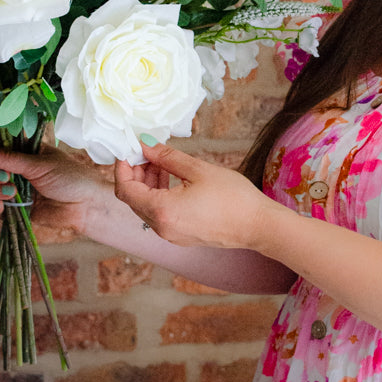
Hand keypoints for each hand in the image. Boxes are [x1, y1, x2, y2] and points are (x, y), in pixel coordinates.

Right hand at [0, 143, 108, 233]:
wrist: (86, 205)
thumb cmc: (70, 178)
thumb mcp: (40, 165)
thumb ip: (10, 158)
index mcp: (26, 152)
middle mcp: (19, 169)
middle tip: (6, 177)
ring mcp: (18, 189)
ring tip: (11, 193)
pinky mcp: (19, 208)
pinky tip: (1, 207)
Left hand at [113, 141, 272, 249]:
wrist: (258, 226)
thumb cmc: (233, 198)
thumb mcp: (198, 170)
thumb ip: (167, 157)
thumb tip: (145, 145)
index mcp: (161, 210)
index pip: (125, 189)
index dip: (123, 167)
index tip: (130, 149)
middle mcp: (161, 227)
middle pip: (133, 199)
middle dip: (136, 173)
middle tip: (147, 151)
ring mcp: (171, 235)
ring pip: (146, 206)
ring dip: (148, 184)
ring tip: (162, 162)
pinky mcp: (182, 236)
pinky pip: (160, 214)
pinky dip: (159, 195)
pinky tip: (173, 179)